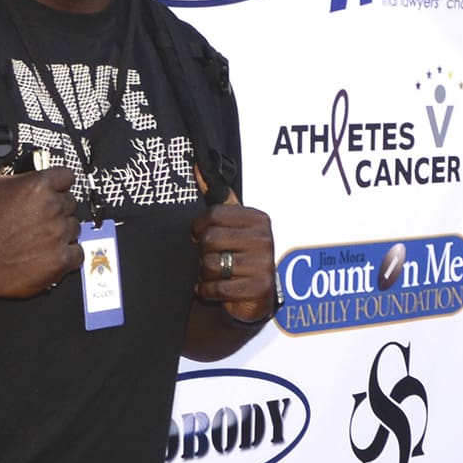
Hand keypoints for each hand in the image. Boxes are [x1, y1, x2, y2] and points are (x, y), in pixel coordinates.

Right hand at [0, 158, 82, 299]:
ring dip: (63, 231)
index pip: (67, 176)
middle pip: (71, 203)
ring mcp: (58, 236)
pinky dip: (68, 254)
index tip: (54, 189)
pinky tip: (53, 253)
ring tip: (43, 236)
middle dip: (58, 208)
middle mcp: (53, 209)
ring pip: (74, 228)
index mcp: (38, 186)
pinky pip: (77, 254)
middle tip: (40, 217)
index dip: (58, 183)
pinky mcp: (59, 261)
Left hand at [191, 164, 276, 320]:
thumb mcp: (233, 225)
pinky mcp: (258, 288)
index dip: (198, 228)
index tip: (198, 236)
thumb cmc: (240, 256)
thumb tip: (197, 167)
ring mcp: (263, 264)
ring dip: (205, 274)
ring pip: (211, 264)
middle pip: (209, 240)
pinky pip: (217, 287)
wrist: (255, 295)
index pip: (213, 214)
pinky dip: (208, 291)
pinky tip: (214, 289)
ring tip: (215, 274)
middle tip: (209, 258)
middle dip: (202, 253)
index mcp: (258, 219)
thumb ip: (218, 198)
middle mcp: (264, 239)